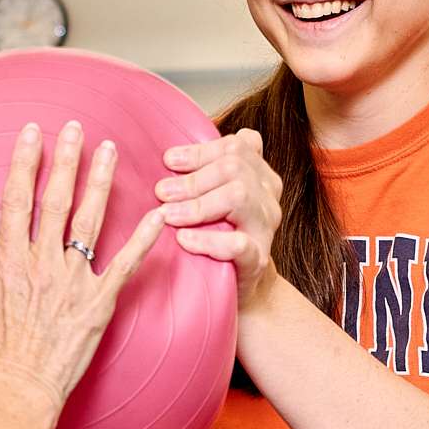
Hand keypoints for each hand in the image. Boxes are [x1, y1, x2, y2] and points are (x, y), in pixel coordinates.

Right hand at [0, 121, 163, 411]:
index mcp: (8, 260)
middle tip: (75, 128)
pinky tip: (159, 216)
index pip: (17, 197)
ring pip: (90, 220)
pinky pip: (125, 265)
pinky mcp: (99, 305)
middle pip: (57, 199)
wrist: (13, 397)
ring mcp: (73, 282)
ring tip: (110, 151)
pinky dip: (144, 239)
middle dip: (66, 159)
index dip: (25, 161)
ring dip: (101, 182)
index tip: (31, 134)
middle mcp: (43, 263)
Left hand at [157, 128, 280, 306]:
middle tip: (161, 192)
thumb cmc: (220, 233)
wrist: (239, 282)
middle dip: (193, 179)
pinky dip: (208, 241)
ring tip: (168, 214)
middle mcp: (267, 195)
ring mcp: (266, 227)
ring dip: (197, 205)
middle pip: (235, 168)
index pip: (238, 147)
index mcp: (259, 174)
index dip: (201, 151)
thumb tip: (165, 155)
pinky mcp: (258, 259)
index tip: (169, 161)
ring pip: (239, 197)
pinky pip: (239, 244)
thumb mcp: (214, 197)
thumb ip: (202, 173)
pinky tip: (184, 239)